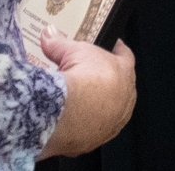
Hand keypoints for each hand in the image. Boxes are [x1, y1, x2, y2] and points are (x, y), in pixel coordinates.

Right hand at [38, 30, 135, 157]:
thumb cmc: (82, 80)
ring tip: (77, 99)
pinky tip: (70, 120)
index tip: (113, 46)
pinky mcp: (96, 139)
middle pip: (118, 86)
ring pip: (108, 111)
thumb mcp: (70, 51)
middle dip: (104, 80)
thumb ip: (60, 42)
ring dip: (95, 105)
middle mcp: (124, 99)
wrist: (70, 114)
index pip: (125, 57)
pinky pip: (92, 130)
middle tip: (87, 74)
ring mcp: (113, 122)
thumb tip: (49, 34)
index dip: (117, 51)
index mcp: (124, 73)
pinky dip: (83, 125)